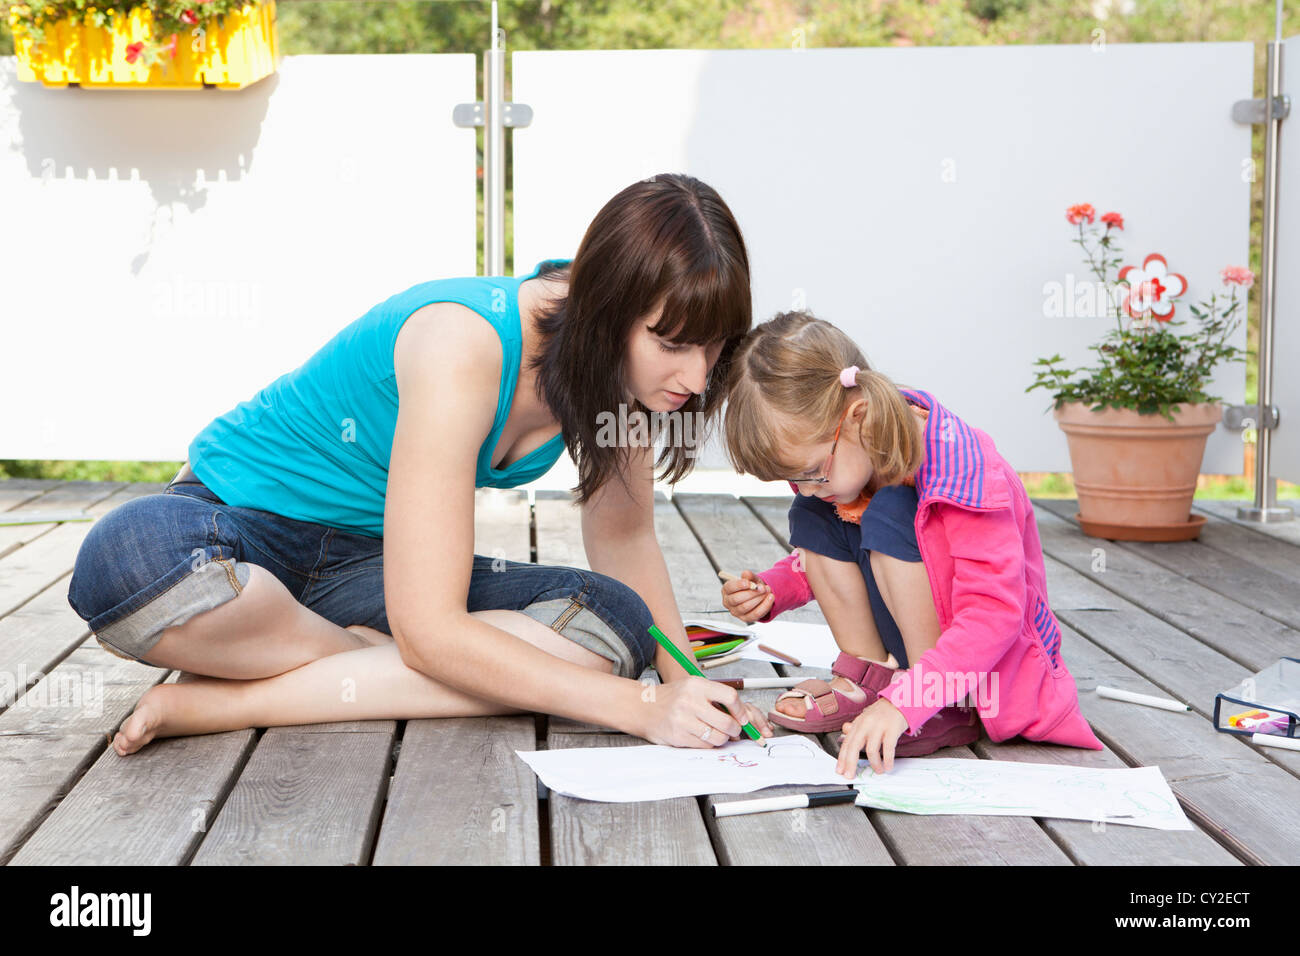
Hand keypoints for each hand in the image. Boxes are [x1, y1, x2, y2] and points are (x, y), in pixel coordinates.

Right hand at [637, 676, 774, 748]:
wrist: (644, 707)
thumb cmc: (673, 698)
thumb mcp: (693, 687)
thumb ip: (715, 697)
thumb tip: (742, 716)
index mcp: (696, 685)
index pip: (730, 696)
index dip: (740, 710)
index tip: (742, 718)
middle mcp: (690, 701)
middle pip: (727, 722)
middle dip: (734, 730)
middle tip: (732, 730)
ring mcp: (683, 720)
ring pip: (718, 737)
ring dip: (721, 738)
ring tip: (716, 733)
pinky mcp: (679, 736)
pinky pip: (704, 746)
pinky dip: (708, 744)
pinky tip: (702, 736)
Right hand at [721, 569, 773, 622]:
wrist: (758, 595)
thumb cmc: (751, 586)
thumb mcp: (751, 578)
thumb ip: (749, 576)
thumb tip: (746, 574)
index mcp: (726, 590)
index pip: (729, 588)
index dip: (738, 585)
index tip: (749, 583)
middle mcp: (728, 602)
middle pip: (736, 599)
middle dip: (751, 593)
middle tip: (762, 587)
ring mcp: (736, 612)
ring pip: (746, 607)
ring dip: (759, 598)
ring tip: (768, 591)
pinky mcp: (746, 619)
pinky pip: (755, 614)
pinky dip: (765, 606)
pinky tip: (770, 598)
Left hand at [835, 697, 910, 778]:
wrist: (900, 700)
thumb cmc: (883, 712)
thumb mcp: (866, 717)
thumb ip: (856, 727)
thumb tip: (844, 732)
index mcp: (858, 723)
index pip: (847, 743)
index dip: (842, 758)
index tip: (839, 770)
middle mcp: (866, 724)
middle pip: (854, 746)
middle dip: (850, 763)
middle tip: (850, 775)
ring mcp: (879, 726)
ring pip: (871, 750)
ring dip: (874, 764)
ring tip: (878, 771)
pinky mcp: (892, 729)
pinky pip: (888, 748)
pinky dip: (887, 760)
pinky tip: (888, 766)